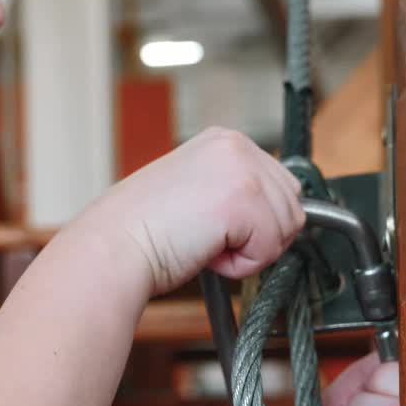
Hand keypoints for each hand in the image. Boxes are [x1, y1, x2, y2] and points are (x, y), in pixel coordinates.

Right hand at [82, 127, 304, 295]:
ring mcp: (242, 169)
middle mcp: (237, 145)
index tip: (214, 226)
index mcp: (225, 141)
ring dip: (249, 250)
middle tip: (208, 236)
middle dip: (258, 235)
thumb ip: (237, 192)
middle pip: (292, 206)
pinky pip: (270, 249)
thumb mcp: (198, 192)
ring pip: (285, 229)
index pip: (280, 187)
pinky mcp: (244, 199)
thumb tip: (280, 217)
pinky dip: (240, 264)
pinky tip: (204, 249)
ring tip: (203, 240)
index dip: (256, 222)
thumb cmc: (143, 231)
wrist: (112, 247)